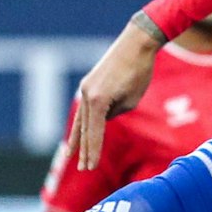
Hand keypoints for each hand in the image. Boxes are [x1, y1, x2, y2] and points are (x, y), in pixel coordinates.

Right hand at [71, 22, 162, 168]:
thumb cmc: (140, 71)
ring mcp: (86, 88)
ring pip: (82, 120)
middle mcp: (87, 95)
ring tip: (71, 156)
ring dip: (79, 139)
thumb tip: (104, 118)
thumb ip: (115, 113)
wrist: (136, 42)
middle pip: (85, 129)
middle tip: (83, 169)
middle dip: (84, 150)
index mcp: (98, 101)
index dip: (93, 152)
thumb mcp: (132, 100)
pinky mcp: (89, 83)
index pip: (95, 133)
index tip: (91, 167)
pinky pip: (85, 109)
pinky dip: (81, 122)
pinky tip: (78, 133)